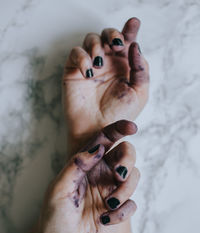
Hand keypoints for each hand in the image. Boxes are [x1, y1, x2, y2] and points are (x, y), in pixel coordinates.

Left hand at [38, 120, 139, 232]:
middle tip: (118, 175)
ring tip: (109, 205)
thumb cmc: (54, 216)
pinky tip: (105, 220)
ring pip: (133, 177)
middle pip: (126, 154)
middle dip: (127, 161)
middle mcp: (102, 174)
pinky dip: (122, 212)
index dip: (119, 129)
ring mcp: (111, 190)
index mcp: (87, 164)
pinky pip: (132, 204)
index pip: (105, 140)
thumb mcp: (58, 189)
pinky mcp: (119, 209)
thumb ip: (76, 166)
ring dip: (125, 191)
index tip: (131, 127)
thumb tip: (97, 147)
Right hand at [62, 18, 148, 150]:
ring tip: (100, 64)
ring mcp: (90, 66)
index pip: (126, 42)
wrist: (98, 130)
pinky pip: (76, 53)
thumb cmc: (120, 114)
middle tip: (117, 45)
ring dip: (96, 46)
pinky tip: (89, 73)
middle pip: (108, 36)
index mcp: (124, 66)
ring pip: (91, 39)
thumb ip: (141, 69)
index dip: (129, 30)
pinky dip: (82, 58)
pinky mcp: (74, 71)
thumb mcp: (139, 93)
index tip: (133, 23)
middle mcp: (108, 63)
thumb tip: (135, 46)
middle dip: (113, 35)